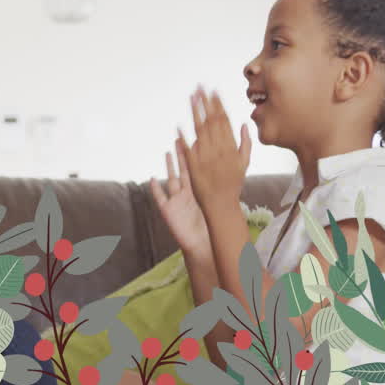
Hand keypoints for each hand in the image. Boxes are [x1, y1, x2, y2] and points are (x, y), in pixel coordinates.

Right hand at [149, 130, 211, 252]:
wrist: (201, 246)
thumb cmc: (209, 229)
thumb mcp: (213, 207)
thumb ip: (217, 192)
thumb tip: (231, 176)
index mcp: (197, 192)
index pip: (197, 170)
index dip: (196, 157)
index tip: (197, 140)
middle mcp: (186, 194)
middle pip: (183, 171)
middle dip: (181, 156)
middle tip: (179, 138)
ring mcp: (176, 201)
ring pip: (172, 180)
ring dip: (169, 167)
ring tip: (167, 152)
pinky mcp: (168, 211)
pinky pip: (160, 198)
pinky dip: (155, 189)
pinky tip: (152, 179)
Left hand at [186, 87, 250, 217]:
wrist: (222, 203)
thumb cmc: (233, 183)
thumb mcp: (244, 162)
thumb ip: (245, 142)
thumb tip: (243, 124)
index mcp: (231, 146)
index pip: (224, 120)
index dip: (218, 105)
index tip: (213, 91)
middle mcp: (219, 149)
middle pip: (211, 121)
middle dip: (206, 103)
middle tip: (200, 87)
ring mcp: (206, 157)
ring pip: (200, 131)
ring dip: (195, 113)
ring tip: (191, 98)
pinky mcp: (194, 166)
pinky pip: (189, 150)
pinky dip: (184, 138)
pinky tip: (179, 125)